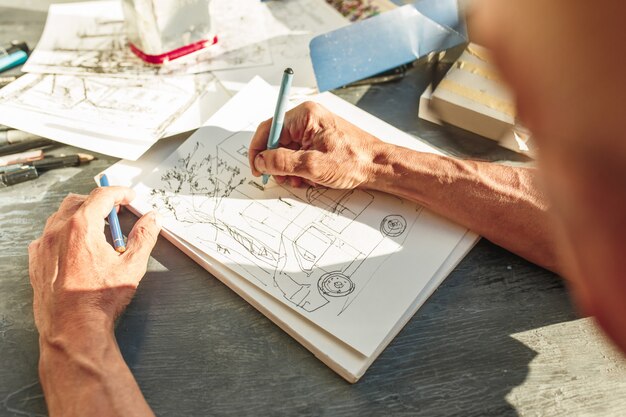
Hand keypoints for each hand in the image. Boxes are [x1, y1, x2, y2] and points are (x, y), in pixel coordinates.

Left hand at [29, 187, 160, 343]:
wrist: (73, 329)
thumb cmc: (99, 300)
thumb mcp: (132, 266)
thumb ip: (143, 237)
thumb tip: (152, 220)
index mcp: (81, 227)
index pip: (101, 196)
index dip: (119, 193)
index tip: (129, 197)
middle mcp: (58, 232)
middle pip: (79, 201)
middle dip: (99, 202)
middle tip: (116, 212)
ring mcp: (43, 246)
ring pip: (61, 217)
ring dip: (81, 216)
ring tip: (98, 231)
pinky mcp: (36, 261)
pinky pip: (48, 236)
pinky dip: (65, 233)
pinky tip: (77, 248)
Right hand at [248, 101, 390, 188]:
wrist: (379, 167)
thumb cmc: (354, 161)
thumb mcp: (312, 165)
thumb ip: (282, 162)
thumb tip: (261, 161)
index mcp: (305, 116)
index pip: (268, 128)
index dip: (258, 150)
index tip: (257, 168)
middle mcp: (308, 119)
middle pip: (277, 142)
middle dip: (278, 164)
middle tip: (285, 180)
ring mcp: (314, 131)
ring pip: (288, 152)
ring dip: (290, 170)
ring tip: (303, 181)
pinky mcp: (320, 142)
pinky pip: (300, 155)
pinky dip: (301, 170)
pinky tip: (311, 179)